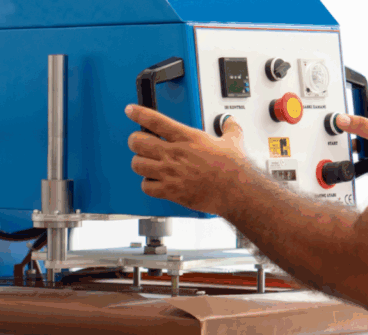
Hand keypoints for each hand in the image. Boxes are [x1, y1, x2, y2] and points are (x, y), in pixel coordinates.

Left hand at [125, 104, 249, 214]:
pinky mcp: (171, 191)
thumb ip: (229, 128)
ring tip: (146, 163)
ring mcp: (170, 173)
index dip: (138, 113)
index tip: (131, 110)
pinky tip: (153, 182)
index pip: (155, 120)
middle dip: (135, 141)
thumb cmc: (234, 168)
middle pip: (137, 142)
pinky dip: (147, 184)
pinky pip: (146, 186)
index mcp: (187, 137)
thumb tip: (230, 122)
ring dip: (139, 162)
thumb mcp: (233, 140)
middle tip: (139, 142)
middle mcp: (174, 153)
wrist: (236, 191)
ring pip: (137, 164)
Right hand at [336, 92, 367, 176]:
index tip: (347, 90)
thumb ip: (361, 125)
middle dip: (348, 123)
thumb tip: (341, 118)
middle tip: (339, 124)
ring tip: (346, 146)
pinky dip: (354, 164)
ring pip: (356, 143)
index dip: (361, 92)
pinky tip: (351, 164)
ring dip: (350, 146)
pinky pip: (359, 162)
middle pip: (359, 122)